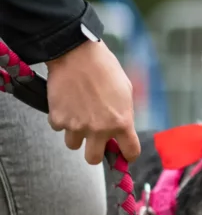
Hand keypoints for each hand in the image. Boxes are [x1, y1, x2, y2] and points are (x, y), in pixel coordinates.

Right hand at [46, 40, 140, 164]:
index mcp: (122, 123)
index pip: (130, 152)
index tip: (123, 154)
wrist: (77, 54)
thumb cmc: (105, 69)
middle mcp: (100, 129)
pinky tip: (67, 103)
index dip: (127, 155)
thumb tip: (122, 130)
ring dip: (76, 134)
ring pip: (73, 144)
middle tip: (94, 141)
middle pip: (94, 159)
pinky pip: (59, 128)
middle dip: (95, 152)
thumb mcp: (126, 92)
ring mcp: (77, 126)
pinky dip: (62, 119)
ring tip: (78, 114)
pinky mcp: (58, 119)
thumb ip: (124, 115)